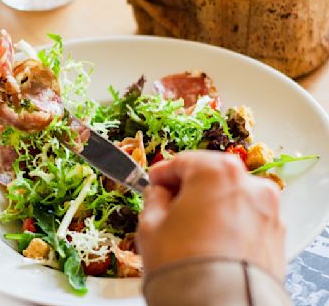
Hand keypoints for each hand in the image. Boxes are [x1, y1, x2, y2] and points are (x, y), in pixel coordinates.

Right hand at [137, 151, 285, 279]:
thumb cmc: (183, 265)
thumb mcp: (150, 225)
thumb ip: (154, 199)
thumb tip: (159, 194)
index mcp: (215, 172)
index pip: (183, 161)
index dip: (162, 173)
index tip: (154, 183)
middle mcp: (248, 184)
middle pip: (211, 175)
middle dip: (190, 188)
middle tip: (169, 204)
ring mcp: (267, 210)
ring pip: (231, 197)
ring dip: (211, 205)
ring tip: (191, 228)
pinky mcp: (276, 235)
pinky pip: (246, 218)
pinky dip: (230, 223)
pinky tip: (212, 241)